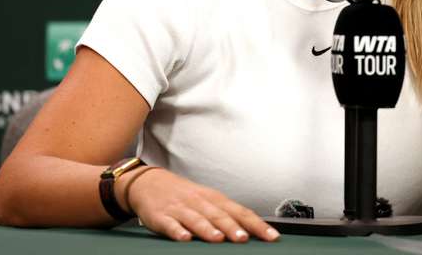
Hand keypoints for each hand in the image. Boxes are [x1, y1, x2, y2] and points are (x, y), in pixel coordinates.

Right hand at [120, 167, 279, 242]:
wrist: (150, 182)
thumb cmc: (185, 195)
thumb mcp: (208, 201)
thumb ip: (227, 215)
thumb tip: (252, 230)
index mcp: (215, 199)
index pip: (240, 212)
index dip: (256, 224)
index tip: (271, 236)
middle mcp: (200, 202)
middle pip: (219, 215)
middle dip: (232, 227)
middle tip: (244, 238)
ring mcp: (181, 209)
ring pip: (197, 219)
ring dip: (208, 229)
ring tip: (219, 238)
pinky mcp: (161, 216)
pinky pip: (170, 224)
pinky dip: (177, 231)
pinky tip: (184, 238)